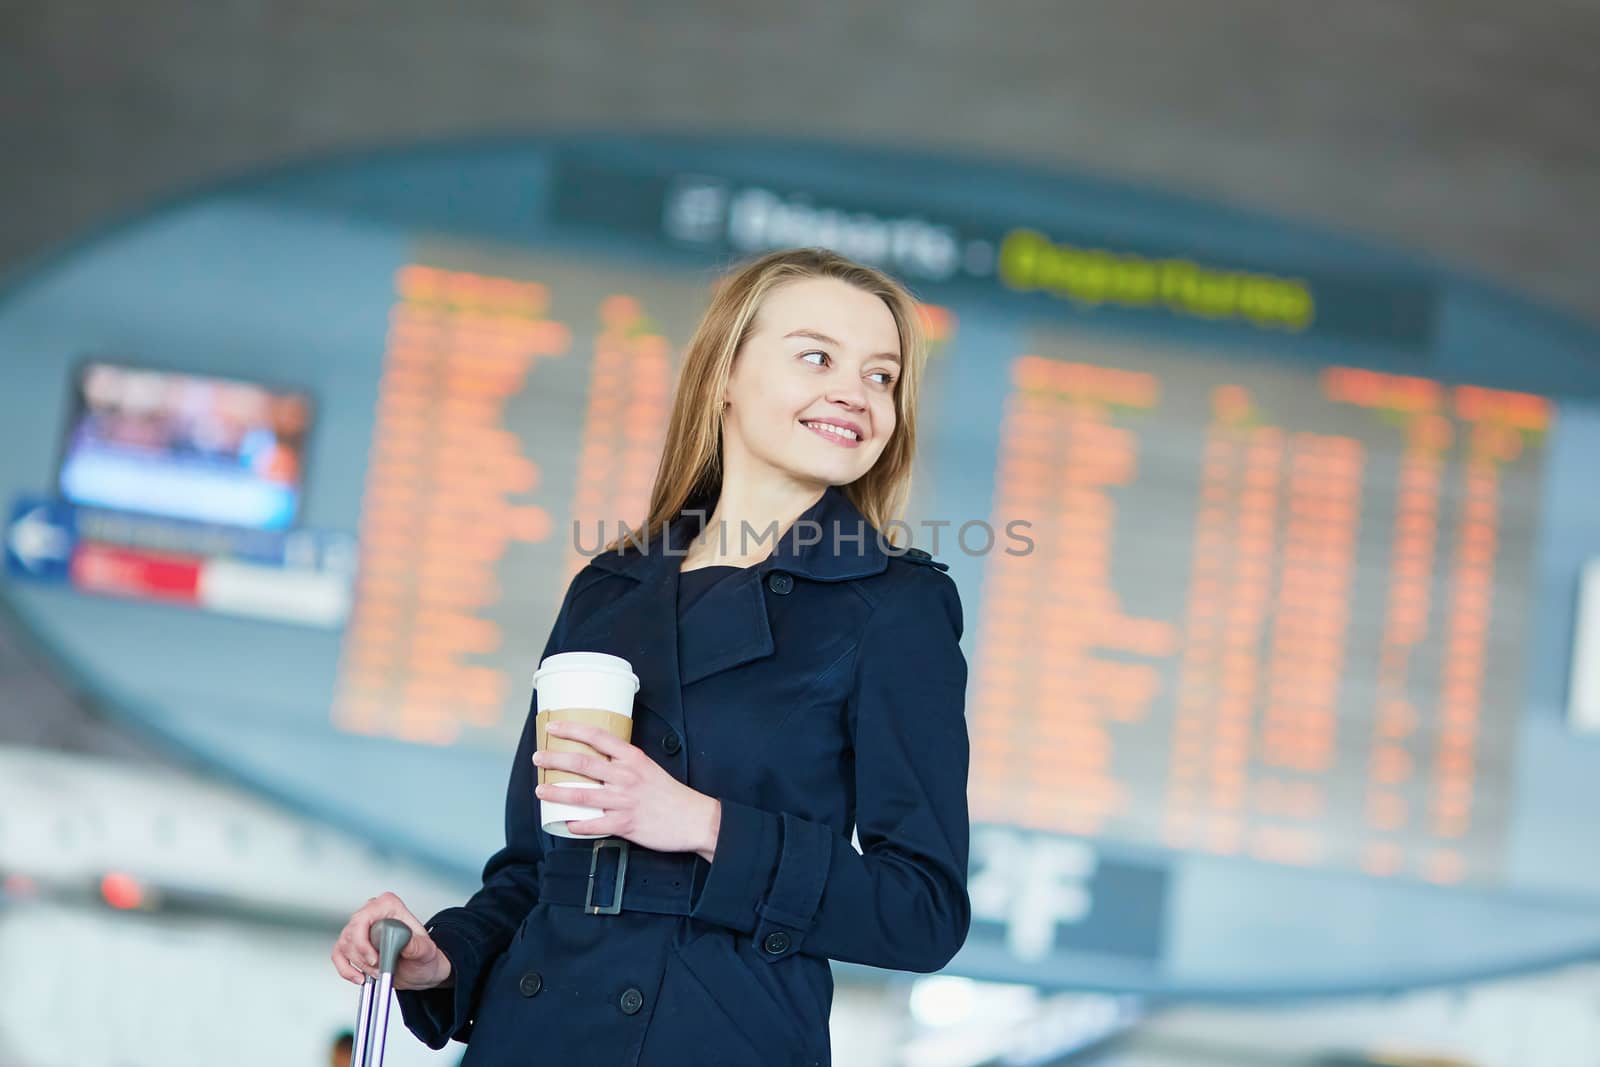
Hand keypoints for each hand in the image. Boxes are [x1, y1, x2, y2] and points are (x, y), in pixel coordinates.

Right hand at [331, 892, 452, 990]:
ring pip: (344, 946)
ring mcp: (360, 928)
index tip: (375, 958)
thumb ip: (416, 946)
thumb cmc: (423, 955)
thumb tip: (404, 941)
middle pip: (351, 934)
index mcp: (389, 906)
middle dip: (364, 957)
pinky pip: (338, 956)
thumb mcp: (426, 951)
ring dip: (359, 965)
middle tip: (379, 967)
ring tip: (377, 971)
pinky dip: (346, 970)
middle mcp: (372, 913)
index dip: (365, 941)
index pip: (363, 918)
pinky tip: (360, 977)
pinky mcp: (353, 944)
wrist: (420, 970)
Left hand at [535, 720, 721, 860]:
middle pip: (583, 764)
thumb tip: (597, 760)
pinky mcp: (625, 824)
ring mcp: (624, 801)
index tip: (553, 727)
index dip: (572, 729)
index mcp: (633, 758)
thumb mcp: (648, 768)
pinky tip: (565, 823)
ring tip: (540, 790)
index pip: (598, 737)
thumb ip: (624, 763)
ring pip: (581, 795)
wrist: (693, 818)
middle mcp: (626, 776)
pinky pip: (594, 825)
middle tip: (538, 757)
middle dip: (555, 759)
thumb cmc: (670, 794)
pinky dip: (576, 825)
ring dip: (557, 792)